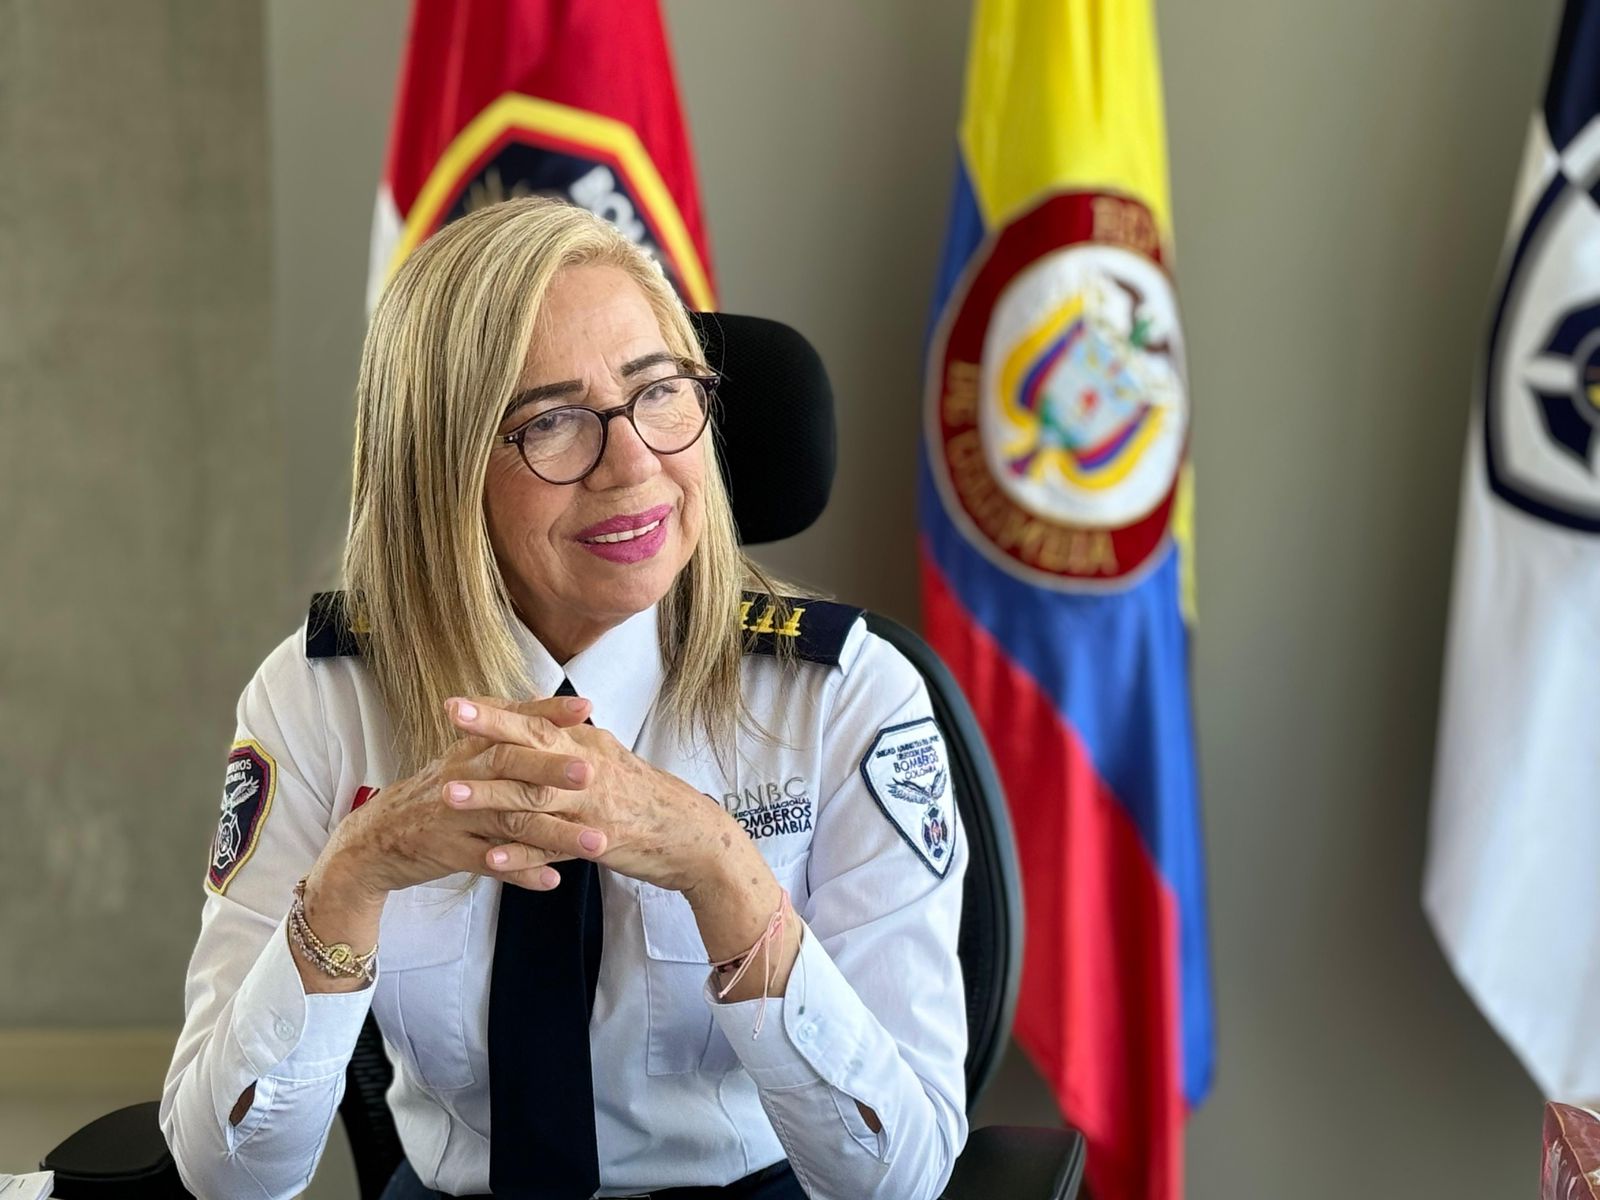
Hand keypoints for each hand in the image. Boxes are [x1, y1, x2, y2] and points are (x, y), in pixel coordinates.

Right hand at [315, 693, 607, 899]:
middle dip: (551, 768)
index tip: (586, 708)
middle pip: (508, 766)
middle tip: (591, 771)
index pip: (511, 723)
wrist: (374, 840)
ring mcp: (455, 816)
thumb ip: (499, 734)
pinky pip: (491, 864)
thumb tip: (544, 703)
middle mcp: (463, 777)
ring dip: (555, 834)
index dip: (546, 714)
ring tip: (596, 843)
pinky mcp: (449, 852)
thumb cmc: (431, 796)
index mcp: (470, 749)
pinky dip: (522, 873)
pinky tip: (552, 881)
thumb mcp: (461, 760)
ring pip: (510, 822)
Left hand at [445, 698, 739, 892]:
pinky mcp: (597, 844)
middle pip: (535, 744)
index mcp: (588, 746)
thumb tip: (536, 712)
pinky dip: (521, 856)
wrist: (692, 836)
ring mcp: (591, 808)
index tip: (458, 702)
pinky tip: (491, 859)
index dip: (499, 711)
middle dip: (490, 730)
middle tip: (451, 717)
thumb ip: (570, 738)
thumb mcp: (609, 758)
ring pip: (534, 798)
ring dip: (490, 796)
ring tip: (449, 795)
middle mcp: (588, 770)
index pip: (539, 720)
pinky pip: (552, 850)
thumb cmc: (646, 796)